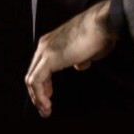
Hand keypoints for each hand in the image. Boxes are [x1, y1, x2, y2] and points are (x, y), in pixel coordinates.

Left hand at [25, 0, 117, 117]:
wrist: (102, 24)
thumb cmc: (99, 34)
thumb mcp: (88, 51)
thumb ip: (81, 59)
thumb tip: (79, 66)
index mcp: (52, 41)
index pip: (40, 66)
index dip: (43, 83)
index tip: (49, 94)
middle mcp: (45, 44)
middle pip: (32, 73)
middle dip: (37, 93)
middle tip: (45, 107)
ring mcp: (45, 50)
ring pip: (31, 79)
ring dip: (37, 97)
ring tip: (45, 110)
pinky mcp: (49, 58)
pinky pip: (36, 81)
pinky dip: (40, 95)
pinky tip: (47, 104)